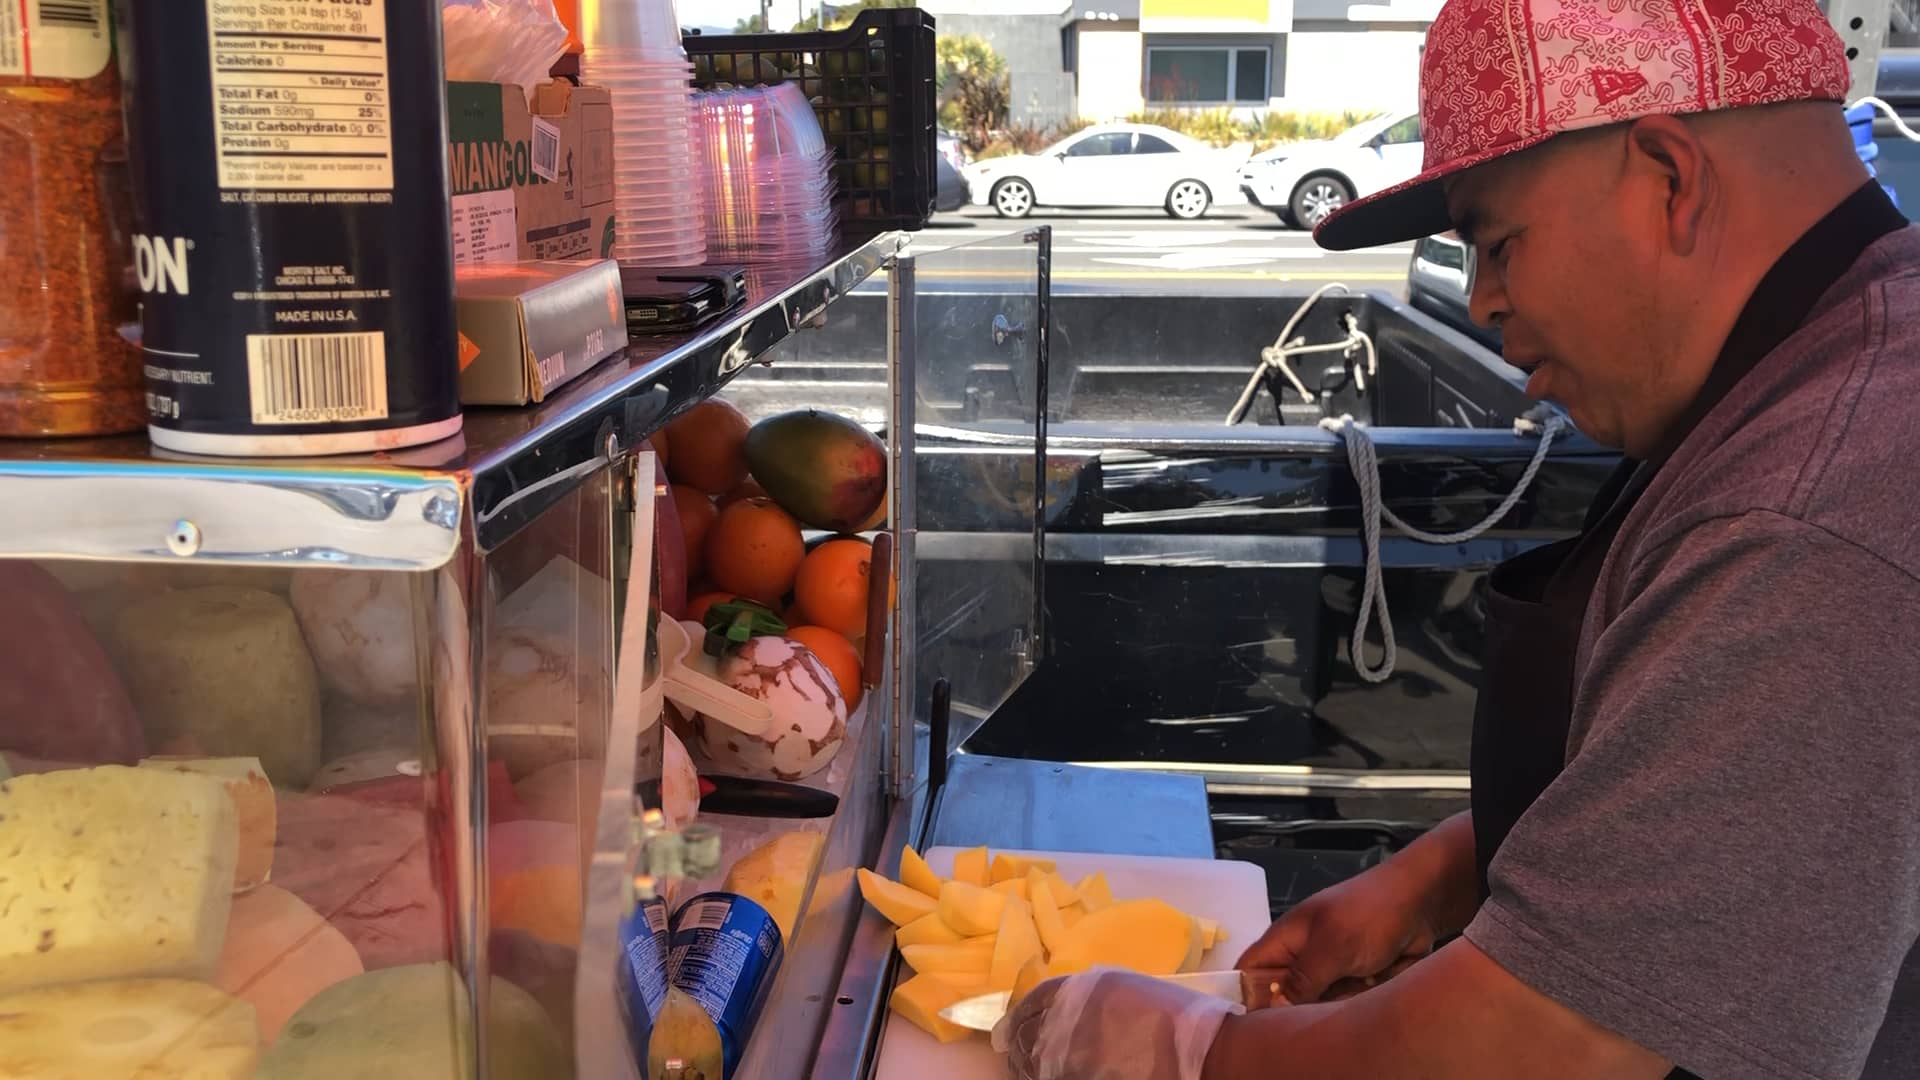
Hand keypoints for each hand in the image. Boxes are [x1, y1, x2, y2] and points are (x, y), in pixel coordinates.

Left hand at [997, 967, 1244, 1079]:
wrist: (1201, 1053)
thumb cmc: (1173, 1016)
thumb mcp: (1127, 987)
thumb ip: (1091, 994)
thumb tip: (1066, 1006)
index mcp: (1080, 989)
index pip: (1032, 1002)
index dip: (1018, 1016)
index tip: (1010, 1028)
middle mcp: (1068, 1020)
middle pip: (1027, 1035)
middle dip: (1020, 1044)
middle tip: (1016, 1053)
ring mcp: (1071, 1056)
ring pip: (1033, 1064)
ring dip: (1028, 1067)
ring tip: (1028, 1070)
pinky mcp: (1079, 1079)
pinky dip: (1046, 1079)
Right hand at [1235, 859, 1441, 1005]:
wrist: (1422, 902)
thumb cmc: (1368, 916)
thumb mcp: (1331, 948)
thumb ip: (1301, 981)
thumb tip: (1272, 1009)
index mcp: (1286, 939)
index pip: (1249, 969)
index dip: (1245, 995)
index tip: (1255, 1027)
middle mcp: (1304, 956)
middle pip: (1284, 996)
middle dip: (1299, 1010)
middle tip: (1318, 1015)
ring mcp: (1332, 968)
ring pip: (1318, 1004)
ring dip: (1335, 1006)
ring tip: (1356, 991)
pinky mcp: (1357, 978)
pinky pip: (1346, 1003)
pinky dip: (1359, 1002)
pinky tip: (1373, 993)